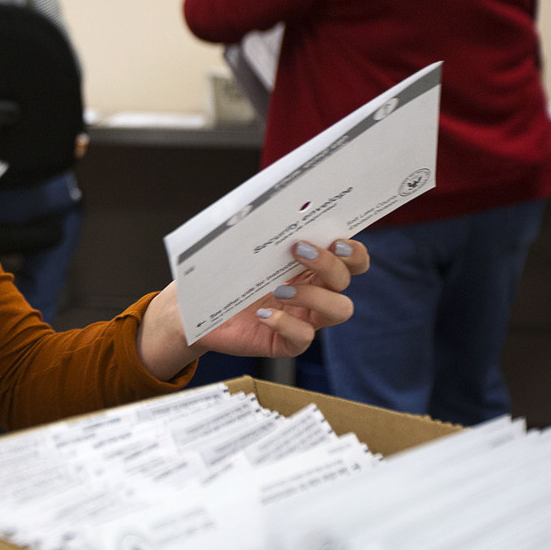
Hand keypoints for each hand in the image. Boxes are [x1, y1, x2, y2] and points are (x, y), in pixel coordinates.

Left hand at [137, 238, 367, 380]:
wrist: (197, 309)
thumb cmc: (223, 275)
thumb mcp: (242, 250)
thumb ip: (262, 232)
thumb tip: (267, 207)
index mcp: (310, 267)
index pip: (350, 259)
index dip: (353, 251)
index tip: (336, 239)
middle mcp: (314, 292)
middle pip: (345, 280)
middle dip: (330, 264)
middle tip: (300, 251)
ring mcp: (304, 318)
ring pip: (339, 310)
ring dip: (314, 296)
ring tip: (279, 289)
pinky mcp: (287, 343)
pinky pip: (304, 337)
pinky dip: (286, 324)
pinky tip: (264, 315)